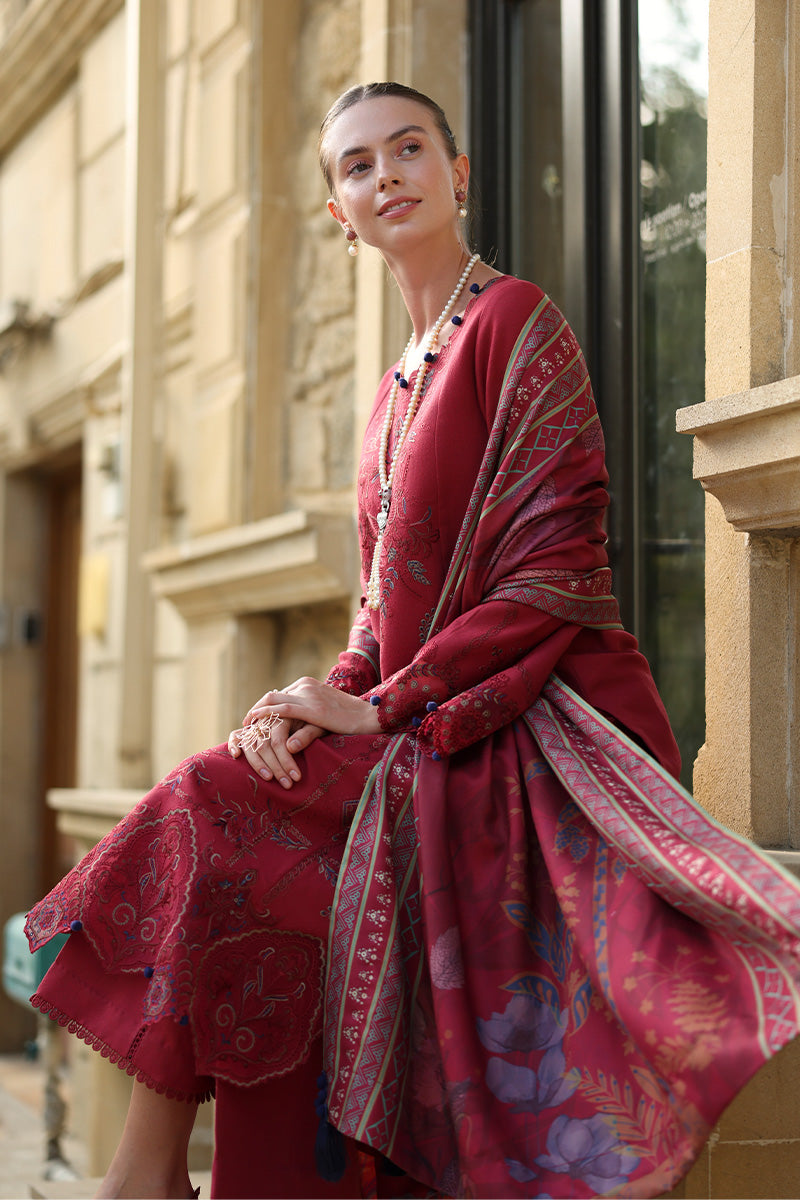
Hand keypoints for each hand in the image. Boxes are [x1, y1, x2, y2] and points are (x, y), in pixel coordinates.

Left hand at [228, 676, 380, 787]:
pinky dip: (266, 716)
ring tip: (247, 727)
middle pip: (271, 695)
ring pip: (272, 701)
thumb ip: (303, 720)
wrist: (369, 716)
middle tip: (246, 725)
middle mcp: (304, 685)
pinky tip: (256, 724)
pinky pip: (282, 710)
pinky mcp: (312, 707)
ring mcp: (307, 694)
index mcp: (307, 684)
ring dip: (258, 714)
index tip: (254, 721)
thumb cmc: (349, 720)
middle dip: (256, 710)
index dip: (263, 707)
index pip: (278, 694)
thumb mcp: (321, 718)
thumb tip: (287, 734)